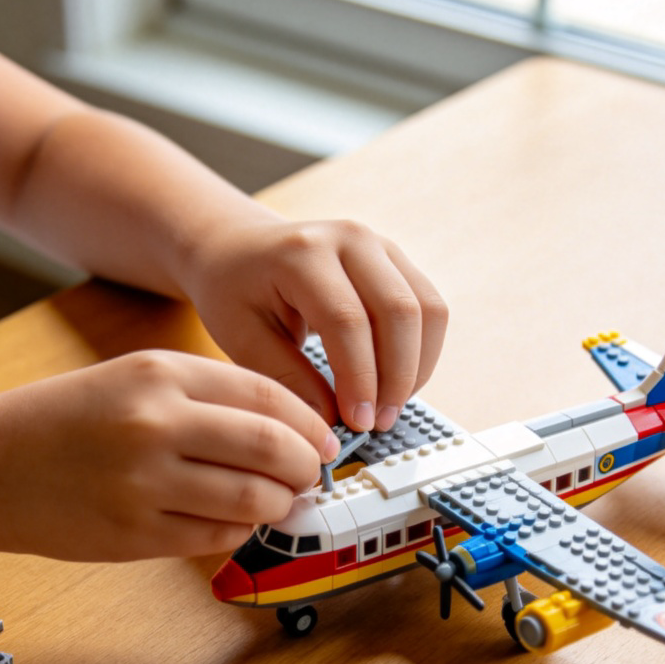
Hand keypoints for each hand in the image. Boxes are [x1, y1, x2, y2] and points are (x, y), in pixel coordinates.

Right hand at [0, 351, 340, 560]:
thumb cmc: (71, 419)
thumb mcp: (140, 377)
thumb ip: (214, 397)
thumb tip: (292, 429)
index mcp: (162, 374)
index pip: (268, 395)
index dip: (311, 423)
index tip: (325, 441)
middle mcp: (155, 424)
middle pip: (272, 448)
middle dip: (308, 467)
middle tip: (312, 474)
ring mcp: (144, 483)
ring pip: (252, 499)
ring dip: (280, 504)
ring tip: (279, 500)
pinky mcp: (135, 534)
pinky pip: (218, 537)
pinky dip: (241, 531)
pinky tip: (235, 520)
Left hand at [185, 219, 448, 432]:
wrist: (238, 247)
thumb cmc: (233, 289)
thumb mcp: (241, 336)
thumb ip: (286, 378)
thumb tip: (330, 423)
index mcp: (303, 252)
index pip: (348, 320)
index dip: (359, 378)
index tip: (356, 423)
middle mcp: (351, 239)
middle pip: (399, 311)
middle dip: (395, 378)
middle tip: (376, 424)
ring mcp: (381, 246)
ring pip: (427, 310)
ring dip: (416, 368)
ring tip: (387, 408)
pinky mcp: (398, 262)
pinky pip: (431, 309)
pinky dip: (422, 353)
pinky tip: (395, 384)